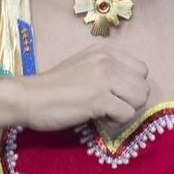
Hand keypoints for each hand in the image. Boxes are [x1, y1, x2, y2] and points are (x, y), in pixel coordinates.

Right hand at [18, 46, 150, 129]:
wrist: (29, 97)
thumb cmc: (53, 86)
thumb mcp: (84, 65)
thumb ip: (107, 70)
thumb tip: (129, 87)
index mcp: (105, 51)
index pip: (142, 70)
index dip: (131, 86)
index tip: (114, 94)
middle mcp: (108, 61)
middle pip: (143, 87)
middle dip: (130, 101)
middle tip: (110, 106)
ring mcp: (104, 79)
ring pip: (139, 100)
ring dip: (125, 111)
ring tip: (105, 112)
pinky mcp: (99, 99)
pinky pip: (127, 114)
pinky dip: (116, 122)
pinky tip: (99, 118)